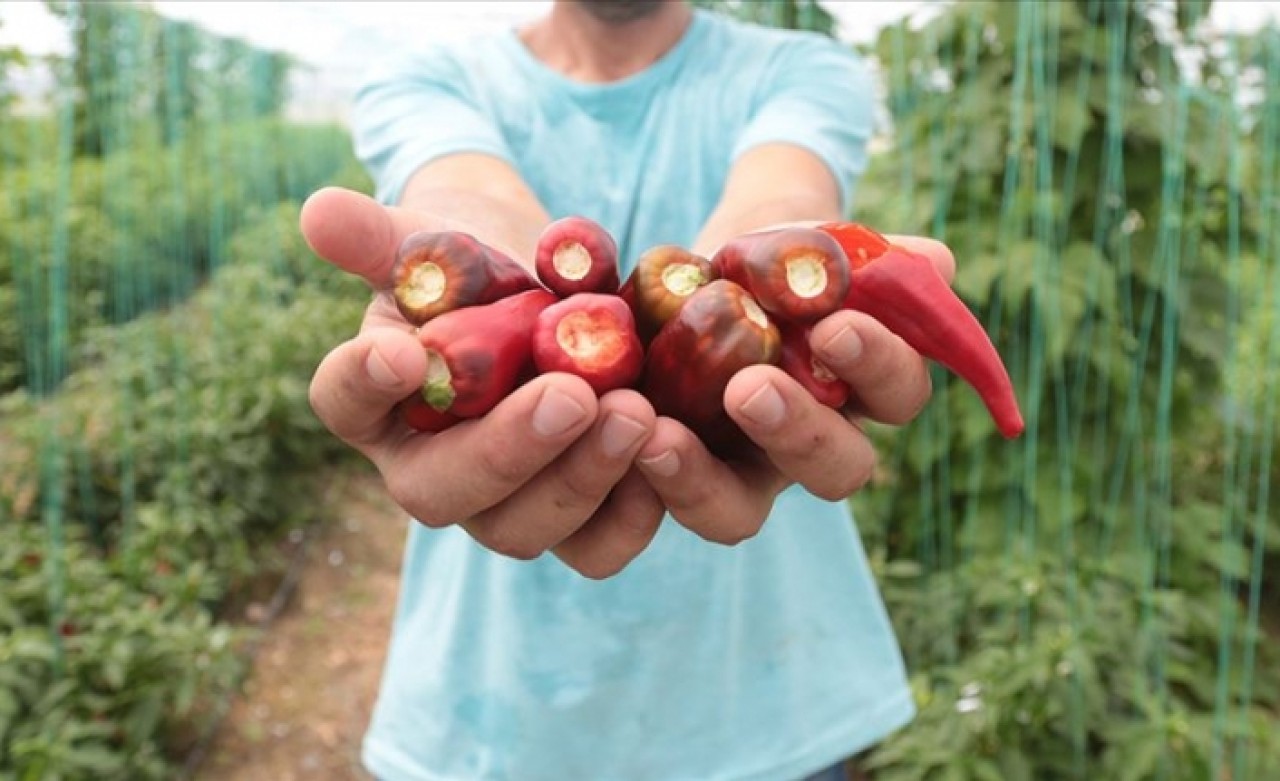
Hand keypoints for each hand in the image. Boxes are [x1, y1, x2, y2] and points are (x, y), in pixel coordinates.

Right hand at [300, 187, 665, 578]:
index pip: (345, 402)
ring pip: (521, 529)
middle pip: (442, 492)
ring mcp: (502, 502)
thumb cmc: (478, 268)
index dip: (365, 383)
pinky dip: (634, 510)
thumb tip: (318, 211)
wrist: (550, 290)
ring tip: (636, 412)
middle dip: (507, 450)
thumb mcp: (435, 240)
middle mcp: (430, 468)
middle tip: (571, 396)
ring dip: (581, 480)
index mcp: (376, 401)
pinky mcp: (575, 516)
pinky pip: (598, 547)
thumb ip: (384, 236)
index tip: (404, 351)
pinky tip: (669, 449)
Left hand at [634, 235, 954, 543]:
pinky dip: (636, 478)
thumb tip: (933, 263)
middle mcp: (814, 443)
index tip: (834, 327)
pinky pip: (660, 505)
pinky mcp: (673, 475)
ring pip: (739, 513)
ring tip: (660, 432)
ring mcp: (742, 471)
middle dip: (798, 433)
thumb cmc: (781, 259)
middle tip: (749, 388)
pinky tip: (612, 432)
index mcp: (867, 388)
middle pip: (837, 472)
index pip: (897, 392)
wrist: (706, 268)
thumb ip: (872, 255)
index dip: (875, 366)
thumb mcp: (818, 243)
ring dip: (701, 482)